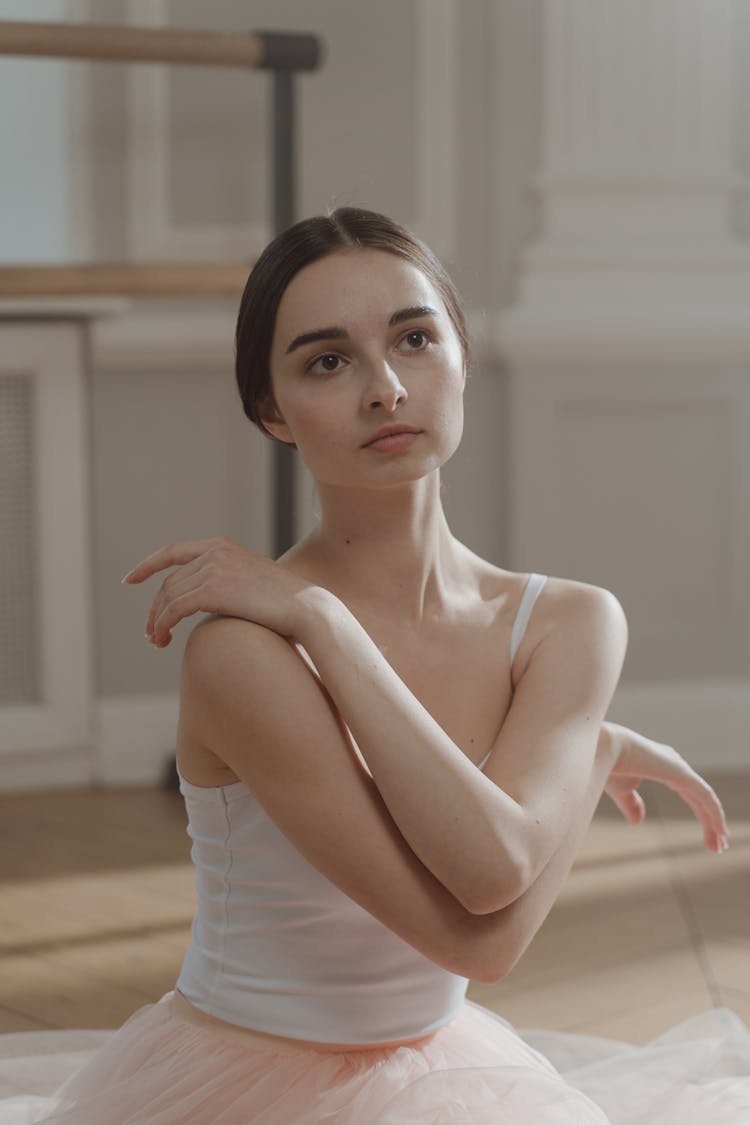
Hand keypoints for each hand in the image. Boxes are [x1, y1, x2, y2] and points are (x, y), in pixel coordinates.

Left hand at [121, 536, 326, 646]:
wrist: (307, 608)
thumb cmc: (285, 604)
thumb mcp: (252, 584)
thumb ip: (228, 584)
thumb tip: (209, 603)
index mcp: (223, 546)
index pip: (175, 552)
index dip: (148, 565)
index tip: (130, 579)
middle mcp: (214, 552)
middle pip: (169, 581)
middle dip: (156, 608)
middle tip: (152, 633)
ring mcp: (213, 568)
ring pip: (169, 596)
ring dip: (157, 621)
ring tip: (157, 642)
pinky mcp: (212, 589)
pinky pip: (174, 608)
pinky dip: (162, 624)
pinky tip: (163, 639)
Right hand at [603, 720, 728, 853]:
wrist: (599, 748)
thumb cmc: (606, 764)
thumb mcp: (621, 790)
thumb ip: (631, 804)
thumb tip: (638, 822)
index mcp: (664, 766)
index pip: (691, 793)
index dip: (701, 813)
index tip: (709, 835)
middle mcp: (675, 765)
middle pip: (701, 798)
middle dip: (711, 822)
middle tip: (717, 847)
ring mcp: (679, 768)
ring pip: (705, 800)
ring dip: (715, 823)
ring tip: (719, 847)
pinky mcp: (681, 773)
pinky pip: (705, 796)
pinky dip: (715, 814)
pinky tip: (719, 831)